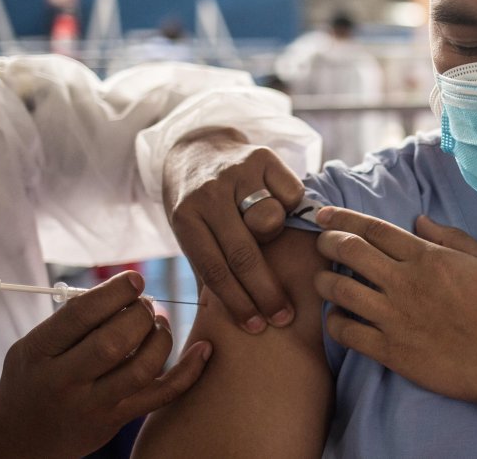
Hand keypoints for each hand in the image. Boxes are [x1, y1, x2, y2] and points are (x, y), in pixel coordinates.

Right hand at [0, 272, 210, 458]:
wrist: (22, 441)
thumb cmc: (33, 380)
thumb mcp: (34, 347)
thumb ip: (71, 320)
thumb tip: (124, 288)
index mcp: (38, 352)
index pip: (80, 316)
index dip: (114, 293)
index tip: (135, 279)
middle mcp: (63, 380)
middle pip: (113, 342)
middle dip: (139, 315)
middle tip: (147, 305)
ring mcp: (91, 404)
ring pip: (141, 369)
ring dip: (161, 338)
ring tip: (159, 325)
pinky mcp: (116, 420)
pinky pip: (160, 395)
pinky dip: (189, 372)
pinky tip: (203, 349)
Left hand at [162, 128, 305, 332]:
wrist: (197, 149)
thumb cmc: (197, 205)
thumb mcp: (190, 235)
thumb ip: (207, 272)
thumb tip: (221, 327)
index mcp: (185, 217)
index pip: (215, 269)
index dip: (238, 303)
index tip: (257, 327)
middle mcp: (209, 193)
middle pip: (244, 253)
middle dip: (266, 292)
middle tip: (283, 317)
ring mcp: (237, 172)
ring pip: (271, 219)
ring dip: (275, 235)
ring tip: (271, 238)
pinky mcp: (262, 156)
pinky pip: (290, 194)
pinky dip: (290, 206)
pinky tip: (281, 208)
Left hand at [313, 207, 476, 405]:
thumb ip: (451, 236)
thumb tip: (420, 220)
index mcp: (428, 257)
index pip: (373, 228)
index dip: (343, 218)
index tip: (325, 215)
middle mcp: (405, 282)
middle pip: (349, 251)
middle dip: (327, 242)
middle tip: (320, 243)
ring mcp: (395, 317)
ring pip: (339, 290)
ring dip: (324, 281)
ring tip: (323, 280)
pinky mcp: (391, 350)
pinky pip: (347, 333)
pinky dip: (335, 323)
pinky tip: (338, 319)